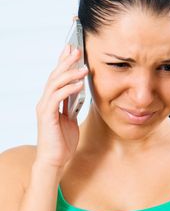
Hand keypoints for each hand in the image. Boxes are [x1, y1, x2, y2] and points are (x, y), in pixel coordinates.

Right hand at [35, 44, 88, 168]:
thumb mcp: (71, 120)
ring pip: (55, 84)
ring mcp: (45, 108)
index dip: (63, 63)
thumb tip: (79, 93)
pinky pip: (57, 98)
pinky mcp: (47, 116)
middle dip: (66, 62)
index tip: (72, 50)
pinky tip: (79, 84)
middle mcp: (46, 102)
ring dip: (70, 74)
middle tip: (77, 50)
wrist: (56, 160)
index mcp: (51, 102)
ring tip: (83, 67)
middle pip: (54, 76)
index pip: (57, 78)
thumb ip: (72, 106)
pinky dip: (69, 89)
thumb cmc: (63, 142)